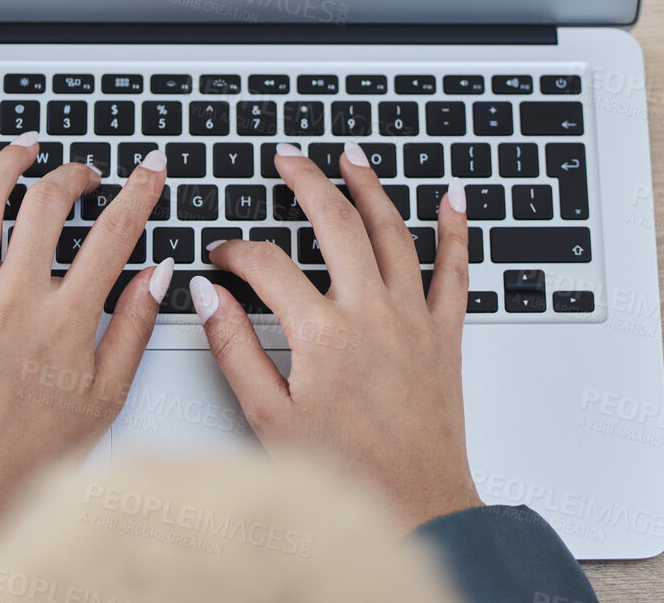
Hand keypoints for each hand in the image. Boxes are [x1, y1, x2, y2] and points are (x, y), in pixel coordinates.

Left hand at [0, 135, 172, 540]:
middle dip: (74, 175)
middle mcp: (15, 299)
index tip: (151, 166)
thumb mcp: (107, 395)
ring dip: (5, 165)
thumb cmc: (33, 453)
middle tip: (87, 175)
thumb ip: (134, 326)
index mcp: (66, 319)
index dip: (140, 190)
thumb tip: (158, 272)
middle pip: (47, 205)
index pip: (115, 233)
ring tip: (24, 149)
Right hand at [197, 141, 482, 530]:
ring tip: (351, 157)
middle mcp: (372, 314)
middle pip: (336, 223)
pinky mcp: (445, 334)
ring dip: (371, 187)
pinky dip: (455, 230)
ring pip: (393, 232)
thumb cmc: (345, 475)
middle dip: (307, 182)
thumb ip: (234, 348)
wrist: (416, 506)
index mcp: (322, 334)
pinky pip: (454, 270)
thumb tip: (207, 295)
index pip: (268, 265)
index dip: (237, 251)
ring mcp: (414, 319)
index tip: (222, 255)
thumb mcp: (267, 417)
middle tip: (288, 158)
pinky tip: (452, 199)